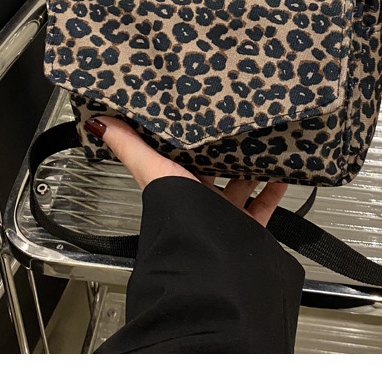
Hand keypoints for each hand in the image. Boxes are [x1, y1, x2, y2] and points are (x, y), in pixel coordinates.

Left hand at [86, 115, 286, 227]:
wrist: (211, 267)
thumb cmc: (179, 221)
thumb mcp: (153, 171)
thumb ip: (129, 146)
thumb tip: (98, 121)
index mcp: (174, 186)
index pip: (180, 155)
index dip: (188, 136)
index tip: (200, 114)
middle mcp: (197, 201)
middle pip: (213, 169)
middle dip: (224, 149)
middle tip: (237, 124)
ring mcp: (223, 215)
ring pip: (240, 184)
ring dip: (251, 166)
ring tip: (262, 143)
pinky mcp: (246, 228)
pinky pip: (263, 205)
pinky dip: (274, 189)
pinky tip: (283, 173)